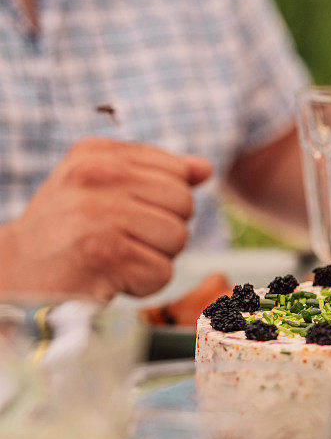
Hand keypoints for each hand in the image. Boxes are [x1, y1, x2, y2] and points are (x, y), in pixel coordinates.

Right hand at [0, 137, 211, 298]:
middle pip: (184, 203)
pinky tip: (109, 278)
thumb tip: (204, 168)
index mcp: (97, 153)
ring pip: (178, 237)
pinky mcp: (107, 255)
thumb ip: (155, 174)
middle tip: (121, 240)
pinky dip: (142, 284)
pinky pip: (163, 272)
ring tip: (114, 258)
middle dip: (164, 230)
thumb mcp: (104, 189)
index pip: (177, 172)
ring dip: (154, 258)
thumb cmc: (67, 232)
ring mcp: (101, 214)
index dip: (163, 202)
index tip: (125, 213)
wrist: (16, 277)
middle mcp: (97, 176)